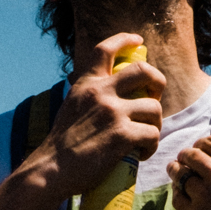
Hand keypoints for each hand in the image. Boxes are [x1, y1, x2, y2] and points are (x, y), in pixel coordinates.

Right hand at [21, 33, 164, 199]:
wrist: (51, 169)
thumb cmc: (61, 146)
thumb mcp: (71, 108)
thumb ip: (89, 97)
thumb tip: (111, 97)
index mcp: (87, 84)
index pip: (105, 50)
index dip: (125, 40)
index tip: (138, 40)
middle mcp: (101, 92)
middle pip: (144, 71)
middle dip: (158, 82)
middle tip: (155, 97)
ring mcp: (113, 113)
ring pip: (154, 108)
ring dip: (156, 124)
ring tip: (146, 138)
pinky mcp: (122, 135)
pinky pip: (152, 134)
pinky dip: (151, 146)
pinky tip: (142, 153)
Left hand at [168, 133, 210, 209]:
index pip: (208, 141)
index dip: (201, 145)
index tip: (200, 151)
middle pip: (190, 154)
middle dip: (185, 155)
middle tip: (184, 160)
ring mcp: (206, 196)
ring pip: (179, 174)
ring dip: (176, 171)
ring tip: (176, 171)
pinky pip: (177, 197)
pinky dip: (177, 192)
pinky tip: (183, 192)